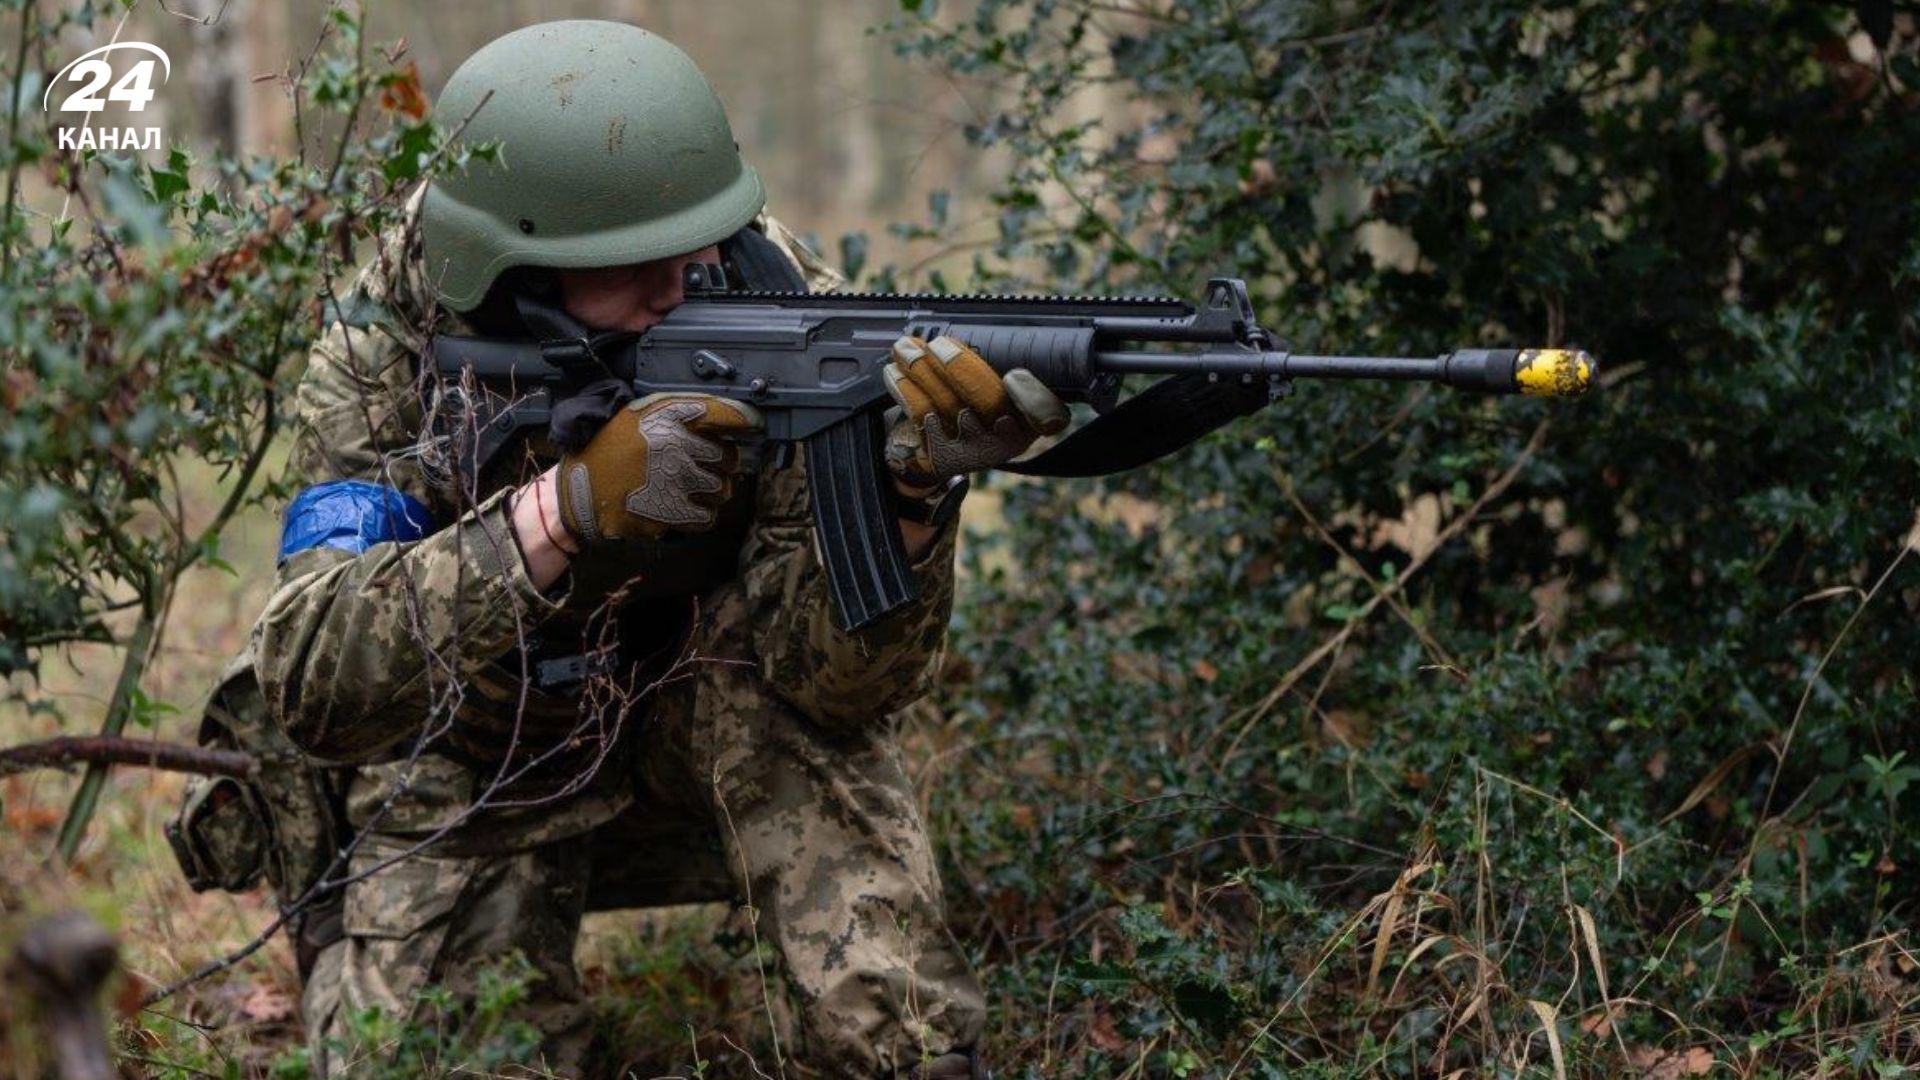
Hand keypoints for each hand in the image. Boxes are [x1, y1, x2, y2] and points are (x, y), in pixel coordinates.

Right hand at [555, 392, 762, 543]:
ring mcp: (675, 480)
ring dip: (713, 490)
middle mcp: (674, 444)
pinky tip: (684, 506)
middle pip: (728, 457)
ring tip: (689, 487)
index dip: (745, 419)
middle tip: (702, 465)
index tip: (755, 424)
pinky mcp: (672, 512)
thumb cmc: (605, 452)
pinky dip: (701, 514)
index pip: (723, 412)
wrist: (576, 495)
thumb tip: (722, 415)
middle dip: (721, 463)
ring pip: (722, 488)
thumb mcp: (632, 415)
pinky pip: (708, 516)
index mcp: (665, 416)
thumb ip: (673, 412)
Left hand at [882, 335, 1068, 486]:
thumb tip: (981, 326)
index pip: (1048, 415)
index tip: (1013, 377)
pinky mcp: (943, 456)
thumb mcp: (1001, 385)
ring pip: (949, 404)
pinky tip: (894, 372)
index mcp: (1033, 418)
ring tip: (904, 348)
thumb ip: (1003, 362)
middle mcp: (1010, 438)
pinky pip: (923, 417)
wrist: (945, 449)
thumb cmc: (978, 403)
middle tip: (939, 345)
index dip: (1034, 400)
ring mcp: (976, 451)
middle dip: (960, 367)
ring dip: (922, 369)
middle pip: (990, 401)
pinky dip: (906, 389)